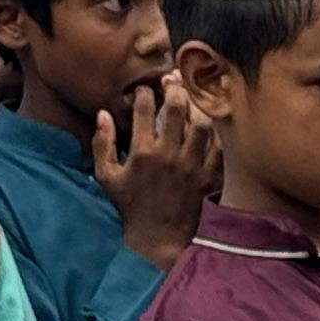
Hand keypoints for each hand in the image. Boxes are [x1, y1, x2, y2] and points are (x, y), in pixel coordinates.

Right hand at [89, 79, 219, 268]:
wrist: (158, 238)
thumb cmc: (129, 206)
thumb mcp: (106, 176)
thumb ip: (101, 142)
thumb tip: (103, 114)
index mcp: (142, 151)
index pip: (143, 107)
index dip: (143, 91)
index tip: (143, 89)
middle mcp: (168, 154)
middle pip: (177, 108)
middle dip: (173, 88)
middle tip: (171, 81)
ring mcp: (191, 166)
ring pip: (201, 124)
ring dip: (197, 107)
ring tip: (191, 99)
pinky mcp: (207, 178)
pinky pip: (218, 148)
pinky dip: (215, 134)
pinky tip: (208, 126)